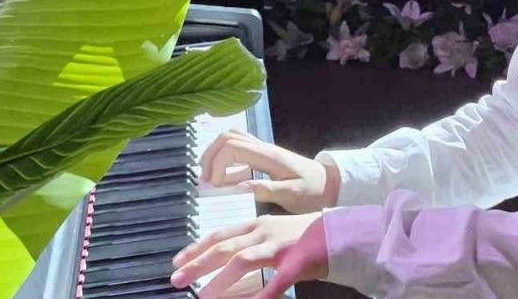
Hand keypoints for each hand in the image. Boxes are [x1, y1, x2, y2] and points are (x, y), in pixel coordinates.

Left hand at [170, 213, 327, 298]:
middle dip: (198, 264)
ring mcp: (280, 246)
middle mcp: (264, 232)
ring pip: (243, 261)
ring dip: (220, 280)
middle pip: (224, 247)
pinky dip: (259, 296)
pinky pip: (274, 282)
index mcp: (256, 225)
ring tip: (202, 295)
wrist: (340, 231)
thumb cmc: (304, 235)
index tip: (177, 261)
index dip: (196, 248)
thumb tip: (227, 257)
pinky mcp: (296, 262)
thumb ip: (251, 242)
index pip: (219, 235)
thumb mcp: (273, 232)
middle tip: (176, 279)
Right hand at [199, 128, 339, 213]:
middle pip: (226, 137)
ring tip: (209, 178)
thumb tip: (238, 187)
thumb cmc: (314, 191)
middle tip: (205, 180)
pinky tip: (223, 180)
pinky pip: (238, 150)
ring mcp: (262, 150)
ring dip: (215, 155)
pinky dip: (225, 161)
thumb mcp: (292, 195)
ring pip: (230, 139)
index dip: (217, 164)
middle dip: (210, 156)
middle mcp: (263, 148)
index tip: (214, 186)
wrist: (330, 184)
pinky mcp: (262, 157)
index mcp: (268, 156)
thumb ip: (267, 190)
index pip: (232, 147)